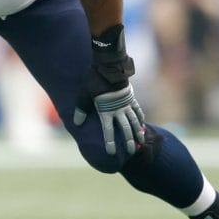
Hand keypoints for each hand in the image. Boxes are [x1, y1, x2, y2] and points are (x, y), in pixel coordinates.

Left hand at [72, 24, 144, 155]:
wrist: (109, 65)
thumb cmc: (94, 80)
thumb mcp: (83, 94)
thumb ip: (81, 109)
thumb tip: (77, 123)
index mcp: (105, 111)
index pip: (108, 131)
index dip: (110, 142)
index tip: (111, 153)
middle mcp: (118, 110)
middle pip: (125, 129)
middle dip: (129, 142)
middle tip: (132, 152)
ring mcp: (126, 104)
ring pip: (134, 121)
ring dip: (138, 132)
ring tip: (141, 142)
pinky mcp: (131, 97)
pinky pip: (137, 110)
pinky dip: (140, 118)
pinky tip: (142, 124)